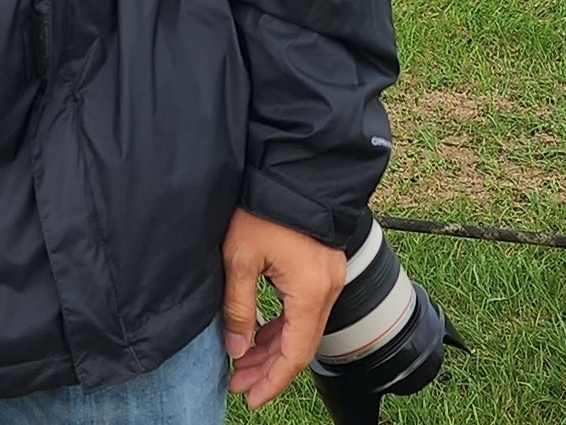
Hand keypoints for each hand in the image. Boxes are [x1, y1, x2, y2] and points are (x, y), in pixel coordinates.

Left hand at [222, 208, 346, 408]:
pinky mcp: (324, 264)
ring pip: (305, 327)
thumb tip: (235, 348)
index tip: (250, 399)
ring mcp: (330, 274)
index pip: (295, 354)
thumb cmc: (266, 207)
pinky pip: (307, 307)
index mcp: (310, 291)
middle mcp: (328, 287)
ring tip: (243, 360)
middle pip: (302, 344)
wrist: (293, 167)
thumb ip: (238, 308)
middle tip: (237, 382)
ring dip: (276, 347)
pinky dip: (285, 324)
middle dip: (269, 368)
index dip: (273, 382)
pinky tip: (261, 331)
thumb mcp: (240, 259)